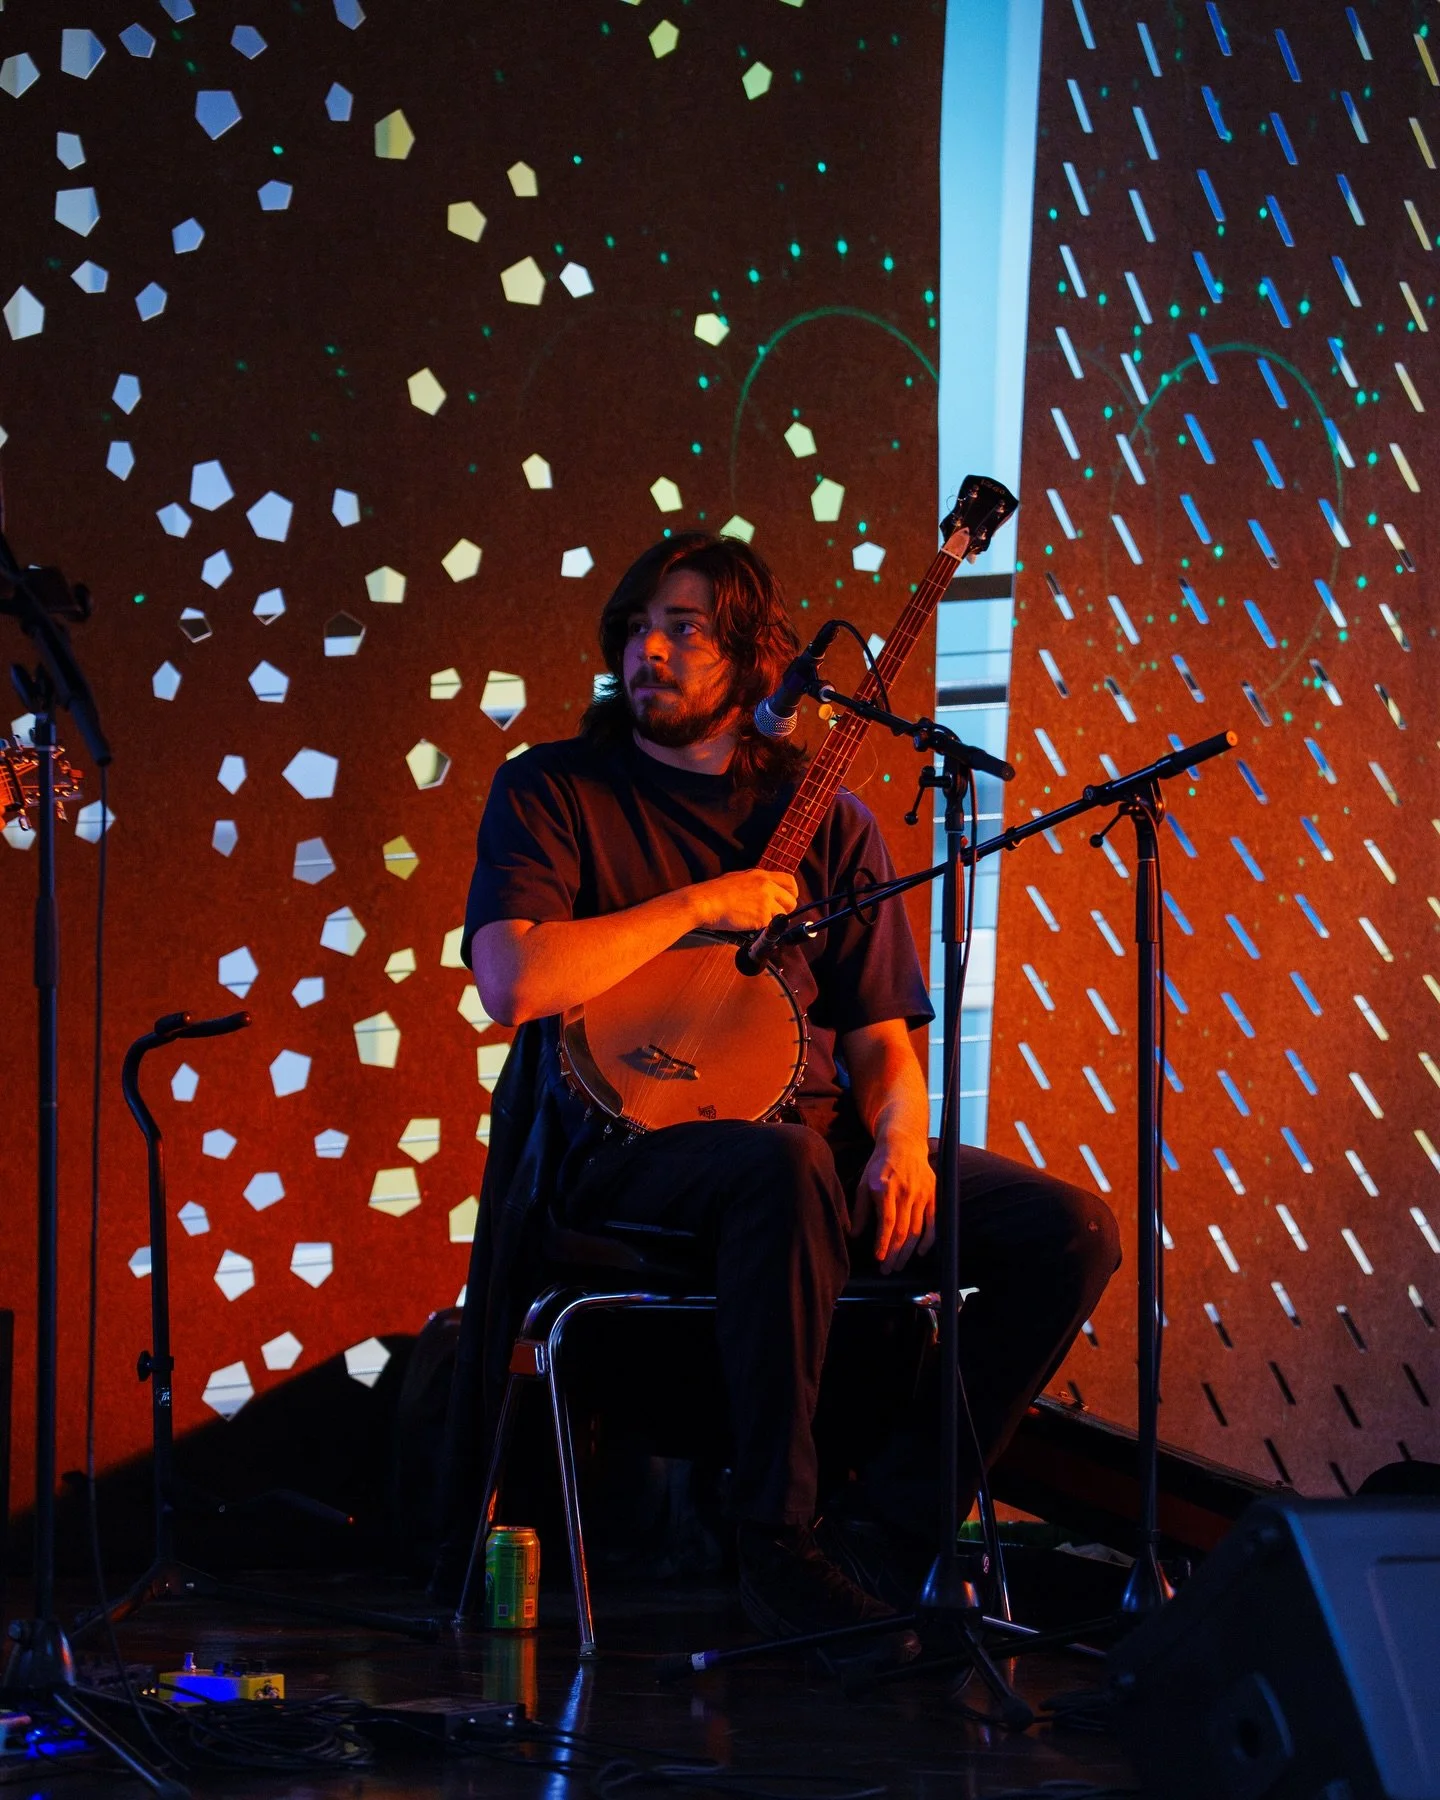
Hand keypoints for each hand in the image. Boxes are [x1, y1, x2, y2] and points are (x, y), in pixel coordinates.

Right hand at [689, 868, 798, 933]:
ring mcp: (766, 902)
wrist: (705, 902)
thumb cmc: (716, 891)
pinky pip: (770, 926)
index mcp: (762, 875)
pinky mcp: (761, 918)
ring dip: (772, 920)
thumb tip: (767, 891)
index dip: (791, 893)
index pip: (790, 881)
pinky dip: (762, 928)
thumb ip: (757, 882)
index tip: (786, 900)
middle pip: (791, 901)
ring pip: (782, 916)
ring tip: (755, 919)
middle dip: (785, 910)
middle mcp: (767, 887)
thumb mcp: (740, 877)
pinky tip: (748, 923)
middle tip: (772, 915)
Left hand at [850, 1129, 935, 1272]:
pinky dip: (928, 1240)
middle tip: (887, 1270)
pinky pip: (933, 1222)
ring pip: (917, 1230)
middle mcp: (905, 1192)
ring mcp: (921, 1194)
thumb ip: (861, 1209)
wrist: (904, 1143)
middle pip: (902, 1230)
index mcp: (885, 1188)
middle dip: (894, 1254)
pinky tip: (920, 1253)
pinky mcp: (933, 1195)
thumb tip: (855, 1234)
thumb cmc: (880, 1165)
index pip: (886, 1222)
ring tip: (898, 1266)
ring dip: (908, 1252)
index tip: (878, 1258)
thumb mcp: (864, 1183)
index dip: (883, 1243)